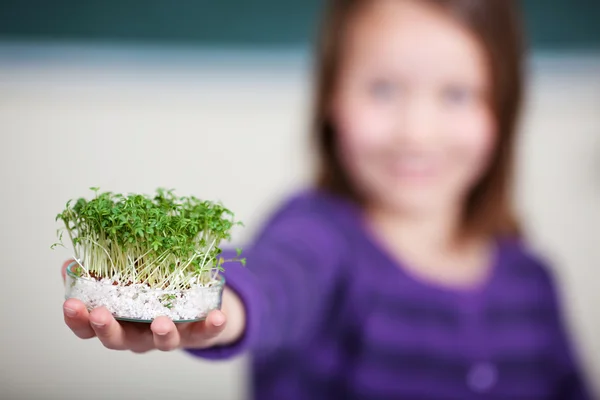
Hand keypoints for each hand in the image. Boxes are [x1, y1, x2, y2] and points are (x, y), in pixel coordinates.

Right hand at [61, 260, 244, 352]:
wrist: (195, 311)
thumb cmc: (153, 295)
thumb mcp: (125, 284)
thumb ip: (100, 274)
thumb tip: (69, 262)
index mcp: (119, 322)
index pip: (88, 329)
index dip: (77, 320)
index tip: (70, 304)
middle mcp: (140, 335)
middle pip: (118, 340)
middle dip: (107, 328)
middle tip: (100, 315)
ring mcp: (169, 337)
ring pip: (162, 341)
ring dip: (160, 332)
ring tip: (160, 321)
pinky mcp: (198, 334)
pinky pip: (205, 333)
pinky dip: (212, 326)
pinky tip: (218, 316)